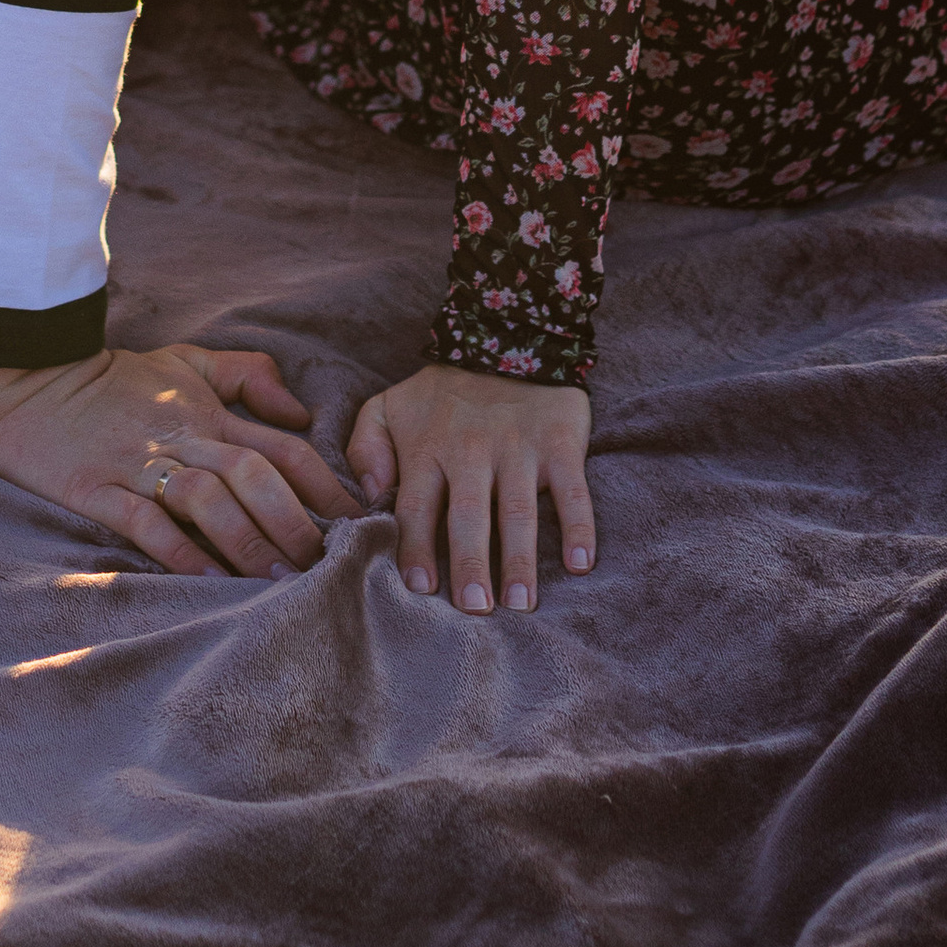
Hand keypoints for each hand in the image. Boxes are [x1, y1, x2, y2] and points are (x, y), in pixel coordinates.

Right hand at [0, 339, 358, 576]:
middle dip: (294, 519)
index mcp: (207, 413)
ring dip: (247, 540)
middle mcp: (182, 438)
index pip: (280, 446)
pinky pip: (144, 523)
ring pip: (206, 498)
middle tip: (324, 563)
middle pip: (253, 474)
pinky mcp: (96, 489)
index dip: (324, 484)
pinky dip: (178, 550)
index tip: (357, 522)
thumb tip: (299, 412)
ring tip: (277, 581)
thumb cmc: (112, 377)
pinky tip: (206, 579)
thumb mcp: (185, 360)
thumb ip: (247, 374)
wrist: (27, 377)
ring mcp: (137, 464)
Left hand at [348, 362, 594, 614]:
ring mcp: (519, 449)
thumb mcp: (389, 405)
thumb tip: (369, 496)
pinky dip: (579, 528)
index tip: (420, 590)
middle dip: (469, 565)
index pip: (416, 508)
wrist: (508, 336)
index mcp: (428, 449)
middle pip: (468, 517)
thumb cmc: (444, 391)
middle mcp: (472, 452)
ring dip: (520, 559)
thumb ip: (366, 447)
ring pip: (519, 512)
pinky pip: (572, 492)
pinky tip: (580, 565)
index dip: (416, 549)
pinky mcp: (559, 445)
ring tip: (521, 603)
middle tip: (474, 609)